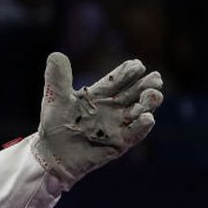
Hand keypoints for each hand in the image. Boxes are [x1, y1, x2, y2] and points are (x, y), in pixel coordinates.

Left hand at [32, 52, 163, 188]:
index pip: (117, 81)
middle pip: (133, 94)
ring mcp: (117, 125)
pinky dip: (142, 126)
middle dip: (145, 86)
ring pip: (139, 112)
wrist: (51, 153)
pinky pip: (133, 134)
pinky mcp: (118, 143)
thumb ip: (58, 79)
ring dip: (148, 104)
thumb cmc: (54, 124)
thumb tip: (56, 55)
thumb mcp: (55, 99)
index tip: (137, 64)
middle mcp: (112, 108)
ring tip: (154, 94)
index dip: (127, 73)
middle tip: (156, 78)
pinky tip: (148, 118)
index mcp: (99, 95)